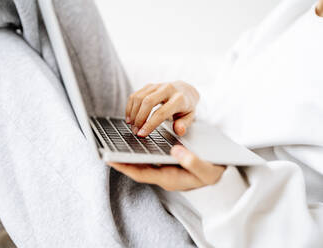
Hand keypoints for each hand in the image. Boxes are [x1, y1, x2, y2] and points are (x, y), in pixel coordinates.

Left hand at [108, 145, 224, 190]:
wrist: (222, 176)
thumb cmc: (214, 174)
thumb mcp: (207, 170)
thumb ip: (193, 162)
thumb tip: (176, 150)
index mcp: (169, 179)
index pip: (141, 173)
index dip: (125, 166)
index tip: (109, 159)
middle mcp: (163, 175)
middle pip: (137, 168)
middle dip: (121, 160)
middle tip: (105, 150)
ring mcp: (164, 170)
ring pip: (141, 163)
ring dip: (129, 155)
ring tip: (115, 144)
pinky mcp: (167, 164)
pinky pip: (149, 158)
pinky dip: (140, 151)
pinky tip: (135, 142)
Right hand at [126, 81, 198, 136]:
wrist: (185, 89)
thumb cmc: (186, 106)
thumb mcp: (189, 117)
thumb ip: (184, 124)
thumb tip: (179, 130)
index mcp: (179, 98)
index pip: (162, 112)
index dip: (150, 124)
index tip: (142, 134)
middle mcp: (168, 89)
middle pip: (148, 102)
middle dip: (139, 118)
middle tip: (135, 131)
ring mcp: (157, 86)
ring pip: (139, 97)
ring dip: (133, 113)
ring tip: (132, 126)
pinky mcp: (149, 85)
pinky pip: (135, 95)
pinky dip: (130, 107)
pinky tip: (129, 117)